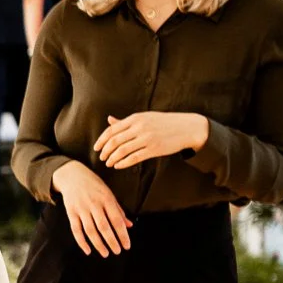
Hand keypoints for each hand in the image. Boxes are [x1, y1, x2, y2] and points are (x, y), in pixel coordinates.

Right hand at [53, 160, 132, 256]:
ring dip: (98, 244)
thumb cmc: (94, 185)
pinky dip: (82, 242)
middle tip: (117, 251)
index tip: (127, 245)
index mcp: (106, 199)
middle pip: (104, 227)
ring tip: (105, 253)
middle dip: (112, 241)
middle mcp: (94, 204)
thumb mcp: (109, 194)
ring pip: (90, 230)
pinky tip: (88, 250)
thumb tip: (129, 225)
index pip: (117, 220)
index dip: (122, 234)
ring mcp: (81, 209)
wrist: (72, 175)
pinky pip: (76, 230)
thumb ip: (118, 210)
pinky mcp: (71, 212)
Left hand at [94, 112, 208, 169]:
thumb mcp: (145, 117)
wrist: (187, 127)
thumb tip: (109, 120)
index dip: (101, 140)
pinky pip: (134, 158)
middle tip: (101, 158)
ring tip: (108, 163)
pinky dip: (123, 163)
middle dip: (105, 151)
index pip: (112, 130)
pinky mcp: (154, 149)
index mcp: (135, 118)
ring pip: (122, 150)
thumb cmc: (164, 122)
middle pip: (114, 141)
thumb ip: (126, 121)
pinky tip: (118, 165)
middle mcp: (140, 127)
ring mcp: (147, 138)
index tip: (96, 148)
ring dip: (112, 158)